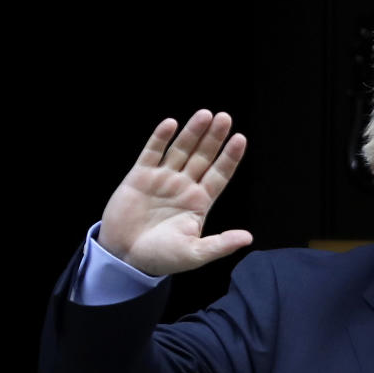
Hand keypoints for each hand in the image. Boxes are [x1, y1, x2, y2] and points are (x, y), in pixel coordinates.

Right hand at [98, 109, 252, 275]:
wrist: (125, 257)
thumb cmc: (161, 258)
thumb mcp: (194, 254)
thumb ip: (220, 244)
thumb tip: (248, 238)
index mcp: (199, 202)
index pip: (219, 175)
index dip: (229, 158)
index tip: (240, 139)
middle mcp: (184, 186)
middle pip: (203, 157)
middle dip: (214, 138)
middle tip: (225, 118)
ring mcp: (162, 179)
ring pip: (181, 150)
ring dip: (192, 132)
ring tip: (205, 115)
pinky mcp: (140, 176)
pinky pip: (152, 152)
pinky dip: (160, 138)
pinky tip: (171, 124)